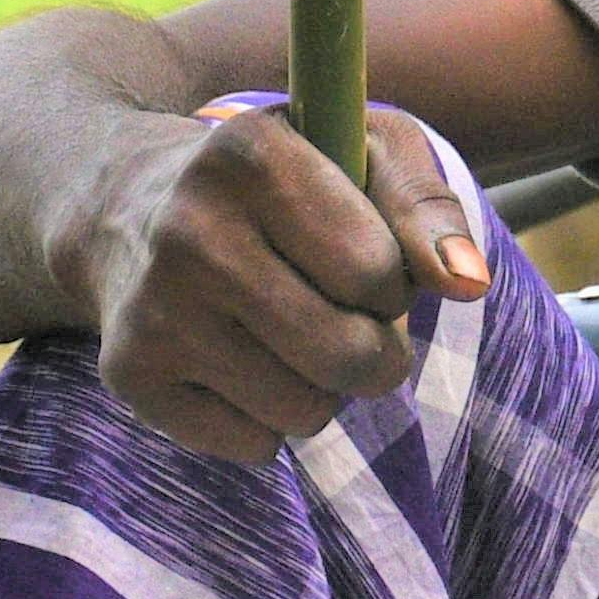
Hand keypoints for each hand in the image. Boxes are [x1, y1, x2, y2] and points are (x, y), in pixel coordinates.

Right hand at [77, 104, 491, 467]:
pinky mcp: (130, 373)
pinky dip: (267, 421)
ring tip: (290, 337)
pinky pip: (253, 446)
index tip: (363, 261)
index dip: (391, 281)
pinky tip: (238, 362)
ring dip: (323, 389)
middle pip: (346, 356)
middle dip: (375, 352)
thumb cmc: (282, 182)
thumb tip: (469, 282)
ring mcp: (154, 307)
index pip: (376, 272)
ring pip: (303, 412)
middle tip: (349, 322)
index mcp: (250, 154)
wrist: (129, 206)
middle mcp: (189, 229)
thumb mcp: (364, 152)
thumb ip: (427, 207)